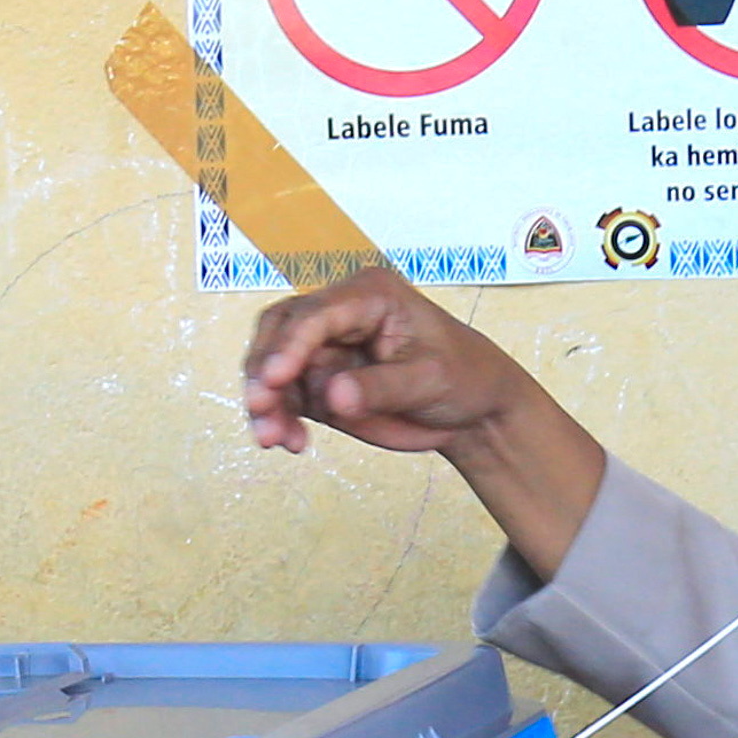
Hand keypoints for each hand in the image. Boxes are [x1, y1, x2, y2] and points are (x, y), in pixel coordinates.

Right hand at [234, 266, 608, 569]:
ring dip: (267, 402)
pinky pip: (287, 398)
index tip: (273, 380)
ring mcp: (326, 349)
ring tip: (273, 439)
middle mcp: (340, 314)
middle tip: (262, 410)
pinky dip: (281, 419)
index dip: (290, 344)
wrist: (475, 411)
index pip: (317, 313)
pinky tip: (290, 443)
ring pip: (274, 367)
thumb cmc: (464, 378)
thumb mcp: (431, 380)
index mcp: (371, 295)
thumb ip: (381, 387)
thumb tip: (333, 397)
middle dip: (265, 371)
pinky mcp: (321, 382)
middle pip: (281, 331)